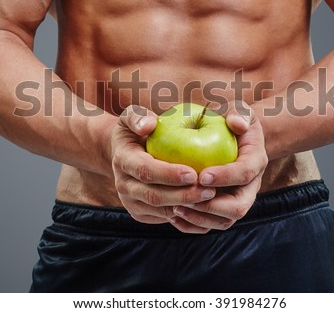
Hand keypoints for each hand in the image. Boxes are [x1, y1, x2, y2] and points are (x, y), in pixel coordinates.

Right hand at [111, 105, 216, 224]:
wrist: (123, 154)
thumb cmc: (137, 130)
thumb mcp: (132, 116)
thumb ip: (138, 116)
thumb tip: (149, 124)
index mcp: (123, 160)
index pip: (145, 171)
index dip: (169, 174)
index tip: (193, 173)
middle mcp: (123, 185)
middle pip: (154, 196)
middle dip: (182, 196)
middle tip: (208, 190)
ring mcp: (131, 202)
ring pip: (160, 210)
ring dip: (186, 208)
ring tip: (211, 198)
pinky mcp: (141, 214)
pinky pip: (164, 218)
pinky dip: (184, 216)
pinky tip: (204, 208)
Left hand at [168, 101, 268, 233]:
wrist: (235, 139)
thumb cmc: (232, 121)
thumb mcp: (239, 110)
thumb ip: (239, 112)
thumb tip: (236, 122)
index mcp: (256, 161)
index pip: (245, 174)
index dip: (225, 177)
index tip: (201, 175)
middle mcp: (251, 187)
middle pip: (238, 207)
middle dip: (212, 206)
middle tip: (186, 197)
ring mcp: (238, 200)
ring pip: (224, 221)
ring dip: (200, 218)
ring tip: (175, 207)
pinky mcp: (224, 210)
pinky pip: (211, 225)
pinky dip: (193, 224)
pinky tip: (172, 216)